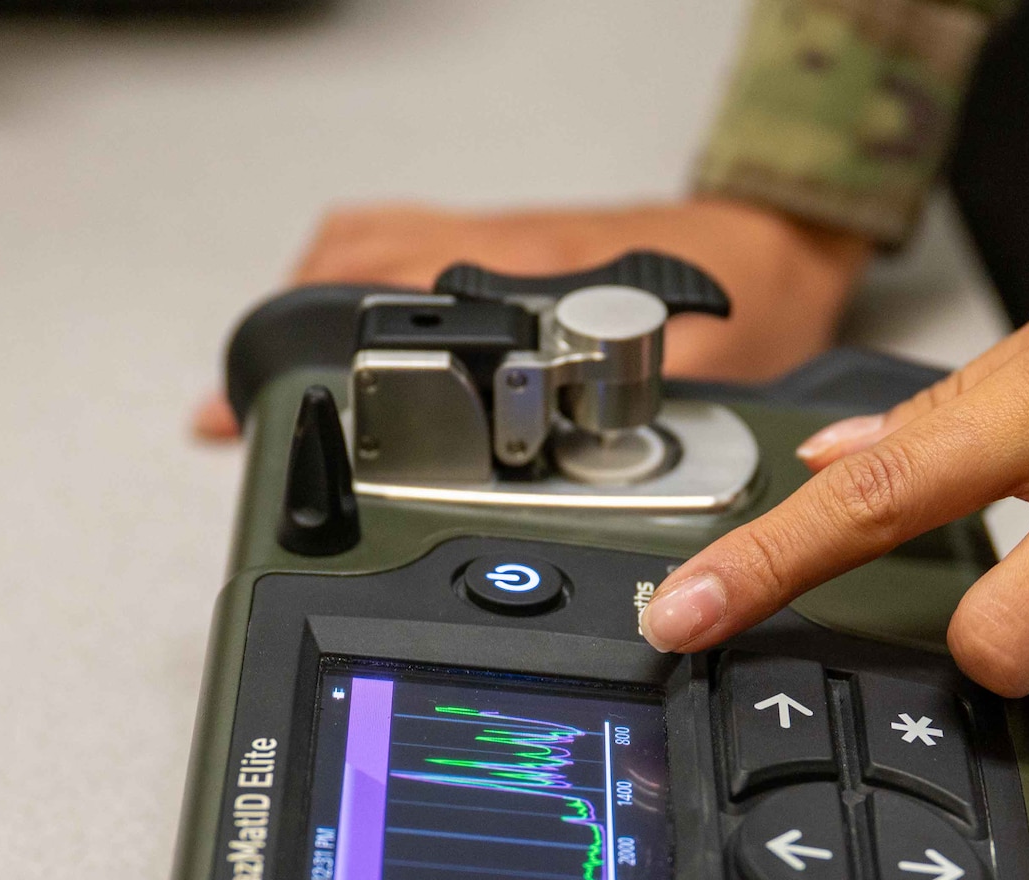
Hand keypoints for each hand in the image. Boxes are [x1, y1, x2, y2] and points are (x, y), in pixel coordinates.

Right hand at [193, 197, 868, 437]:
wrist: (781, 245)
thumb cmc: (748, 307)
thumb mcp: (693, 387)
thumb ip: (628, 433)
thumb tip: (578, 488)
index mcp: (529, 279)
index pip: (386, 297)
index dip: (319, 362)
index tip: (248, 409)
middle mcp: (500, 247)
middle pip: (350, 259)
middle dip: (292, 328)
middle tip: (253, 404)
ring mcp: (500, 241)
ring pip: (371, 244)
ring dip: (321, 301)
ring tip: (296, 376)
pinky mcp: (514, 248)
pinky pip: (411, 249)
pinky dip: (365, 286)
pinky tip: (362, 332)